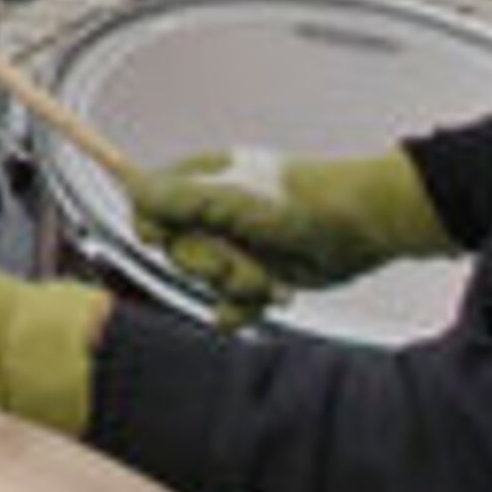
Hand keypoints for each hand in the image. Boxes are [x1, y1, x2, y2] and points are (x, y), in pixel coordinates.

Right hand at [128, 146, 450, 319]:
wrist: (359, 228)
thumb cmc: (300, 201)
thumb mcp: (229, 197)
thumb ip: (177, 198)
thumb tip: (131, 190)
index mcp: (202, 183)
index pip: (151, 206)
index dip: (155, 227)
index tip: (164, 236)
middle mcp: (215, 214)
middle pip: (177, 253)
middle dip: (208, 263)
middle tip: (237, 259)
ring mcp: (236, 246)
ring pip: (205, 282)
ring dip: (235, 286)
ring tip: (267, 277)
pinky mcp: (256, 276)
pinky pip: (228, 304)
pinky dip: (244, 308)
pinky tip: (267, 298)